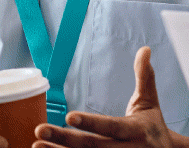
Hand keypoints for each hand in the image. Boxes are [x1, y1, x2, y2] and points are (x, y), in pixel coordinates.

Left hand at [32, 46, 188, 147]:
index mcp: (136, 131)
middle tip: (39, 130)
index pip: (111, 126)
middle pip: (92, 147)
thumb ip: (145, 77)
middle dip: (64, 140)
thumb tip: (145, 49)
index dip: (91, 123)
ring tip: (35, 146)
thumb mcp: (150, 103)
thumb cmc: (153, 127)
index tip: (69, 117)